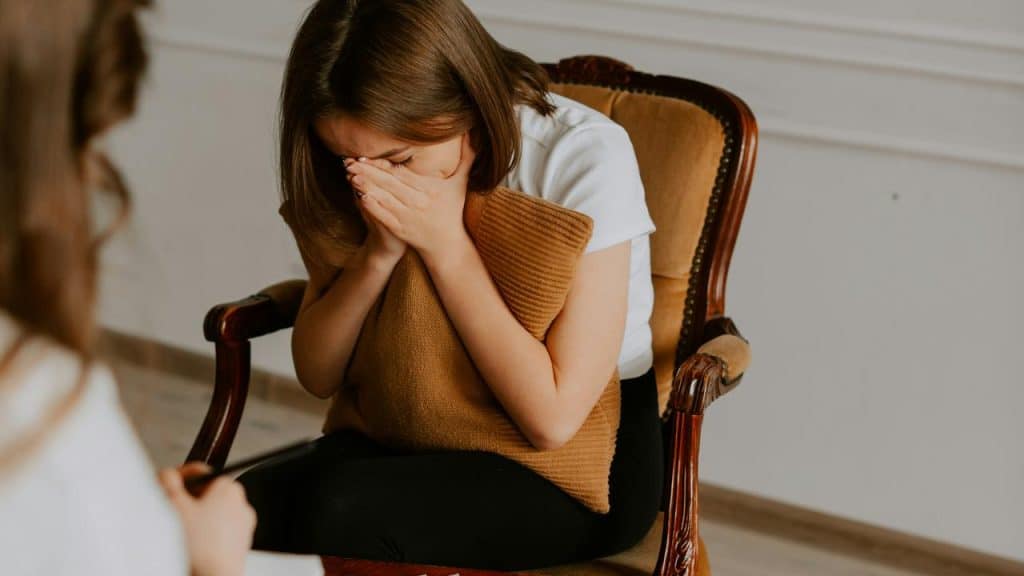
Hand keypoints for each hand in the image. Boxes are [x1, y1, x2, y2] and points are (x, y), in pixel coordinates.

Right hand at [159, 463, 255, 575]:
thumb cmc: (198, 545)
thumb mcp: (173, 504)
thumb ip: (168, 482)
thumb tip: (169, 475)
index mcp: (229, 489)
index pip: (201, 473)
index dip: (180, 478)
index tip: (167, 486)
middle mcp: (241, 505)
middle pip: (205, 496)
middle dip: (185, 502)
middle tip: (169, 512)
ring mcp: (243, 528)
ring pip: (211, 516)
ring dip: (193, 521)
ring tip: (179, 533)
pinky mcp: (239, 547)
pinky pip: (217, 535)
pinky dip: (204, 537)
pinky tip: (191, 547)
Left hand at [346, 133, 475, 263]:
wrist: (446, 243)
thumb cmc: (451, 210)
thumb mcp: (461, 183)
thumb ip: (467, 158)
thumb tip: (471, 133)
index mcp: (429, 189)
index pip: (401, 174)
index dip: (383, 165)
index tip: (367, 156)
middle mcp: (418, 202)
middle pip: (390, 184)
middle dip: (368, 173)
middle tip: (350, 162)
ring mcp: (407, 217)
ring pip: (384, 198)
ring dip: (366, 187)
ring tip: (351, 175)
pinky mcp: (400, 230)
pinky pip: (383, 217)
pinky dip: (371, 207)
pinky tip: (359, 197)